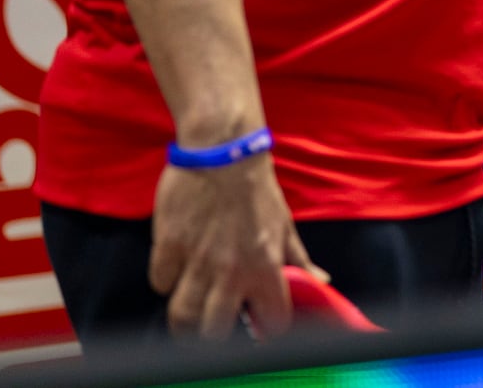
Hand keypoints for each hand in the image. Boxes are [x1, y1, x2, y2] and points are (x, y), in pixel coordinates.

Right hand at [148, 153, 318, 339]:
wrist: (224, 151)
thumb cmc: (257, 189)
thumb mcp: (285, 224)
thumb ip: (300, 259)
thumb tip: (322, 281)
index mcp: (265, 267)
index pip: (272, 321)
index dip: (268, 324)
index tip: (260, 319)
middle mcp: (230, 271)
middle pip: (214, 331)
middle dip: (214, 331)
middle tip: (214, 319)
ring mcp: (196, 261)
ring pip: (182, 316)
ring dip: (186, 317)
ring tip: (190, 308)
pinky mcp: (168, 246)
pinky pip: (160, 283)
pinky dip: (167, 279)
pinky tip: (177, 267)